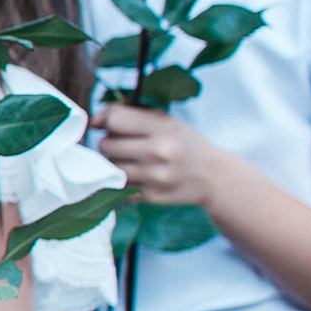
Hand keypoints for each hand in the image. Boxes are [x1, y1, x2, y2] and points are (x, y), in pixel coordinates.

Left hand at [93, 104, 227, 207]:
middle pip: (107, 145)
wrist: (215, 177)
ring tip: (129, 159)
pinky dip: (121, 181)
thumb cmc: (184, 143)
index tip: (109, 125)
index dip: (107, 121)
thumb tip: (95, 121)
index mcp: (164, 128)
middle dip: (110, 143)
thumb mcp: (167, 121)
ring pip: (110, 167)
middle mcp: (160, 152)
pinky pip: (118, 186)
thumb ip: (133, 114)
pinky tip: (135, 175)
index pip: (116, 120)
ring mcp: (155, 177)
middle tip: (123, 144)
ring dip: (113, 162)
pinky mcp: (151, 196)